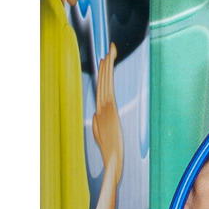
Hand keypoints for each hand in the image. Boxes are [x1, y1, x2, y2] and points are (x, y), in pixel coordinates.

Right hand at [90, 43, 122, 173]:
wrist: (113, 160)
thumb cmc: (109, 150)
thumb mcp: (103, 135)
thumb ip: (99, 124)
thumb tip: (96, 113)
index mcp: (103, 111)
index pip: (104, 88)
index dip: (104, 74)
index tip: (106, 60)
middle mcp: (104, 107)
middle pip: (105, 82)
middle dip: (108, 64)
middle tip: (111, 47)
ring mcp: (106, 108)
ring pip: (106, 83)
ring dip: (107, 67)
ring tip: (109, 52)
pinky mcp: (110, 111)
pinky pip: (107, 89)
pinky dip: (105, 77)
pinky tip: (106, 68)